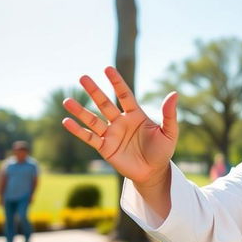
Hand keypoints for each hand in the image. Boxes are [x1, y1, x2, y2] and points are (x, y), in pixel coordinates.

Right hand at [62, 67, 178, 185]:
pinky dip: (78, 130)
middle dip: (94, 91)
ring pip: (93, 120)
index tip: (107, 69)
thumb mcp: (169, 132)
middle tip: (82, 77)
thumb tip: (174, 93)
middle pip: (105, 103)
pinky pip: (89, 138)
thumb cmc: (163, 151)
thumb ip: (169, 114)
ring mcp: (111, 134)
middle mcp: (121, 122)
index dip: (116, 83)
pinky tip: (67, 122)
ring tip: (67, 101)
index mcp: (136, 115)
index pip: (124, 95)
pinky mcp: (105, 148)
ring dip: (80, 111)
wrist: (154, 172)